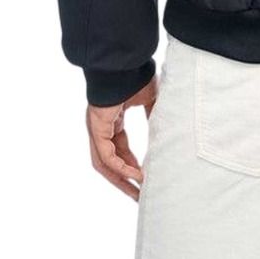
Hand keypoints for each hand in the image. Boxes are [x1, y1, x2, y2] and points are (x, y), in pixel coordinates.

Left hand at [86, 73, 158, 199]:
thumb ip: (153, 116)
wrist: (124, 62)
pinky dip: (121, 167)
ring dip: (120, 180)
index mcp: (112, 120)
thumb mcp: (149, 99)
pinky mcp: (96, 128)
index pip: (119, 150)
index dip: (131, 165)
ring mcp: (96, 129)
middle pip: (110, 162)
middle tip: (139, 196)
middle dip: (124, 180)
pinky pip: (106, 156)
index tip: (145, 177)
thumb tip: (163, 130)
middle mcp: (101, 127)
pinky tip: (136, 174)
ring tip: (137, 194)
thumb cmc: (135, 75)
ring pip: (104, 164)